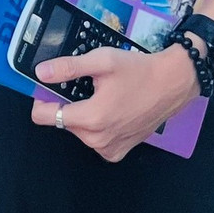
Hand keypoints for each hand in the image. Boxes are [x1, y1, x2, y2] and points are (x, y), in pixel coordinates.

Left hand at [30, 45, 200, 162]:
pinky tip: (110, 109)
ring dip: (83, 114)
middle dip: (67, 103)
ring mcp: (110, 148)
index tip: (48, 86)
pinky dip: (96, 125)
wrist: (172, 84)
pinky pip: (95, 139)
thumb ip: (68, 68)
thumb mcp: (101, 61)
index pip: (45, 117)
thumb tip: (40, 72)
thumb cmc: (139, 71)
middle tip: (85, 85)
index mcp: (91, 118)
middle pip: (63, 122)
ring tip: (101, 95)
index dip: (42, 99)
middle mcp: (98, 140)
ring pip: (78, 130)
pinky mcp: (119, 151)